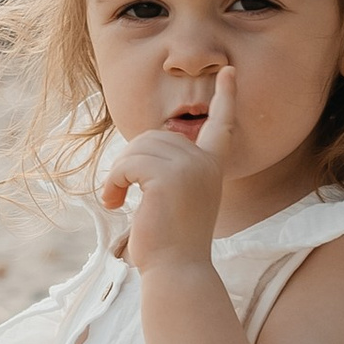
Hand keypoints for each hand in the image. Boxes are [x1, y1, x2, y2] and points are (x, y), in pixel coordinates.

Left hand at [100, 61, 238, 271]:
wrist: (177, 272)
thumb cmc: (171, 244)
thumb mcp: (175, 200)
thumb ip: (169, 172)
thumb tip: (141, 151)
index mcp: (212, 167)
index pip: (222, 125)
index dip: (226, 97)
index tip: (229, 72)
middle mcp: (205, 163)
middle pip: (156, 136)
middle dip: (130, 162)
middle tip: (117, 193)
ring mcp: (190, 169)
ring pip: (139, 147)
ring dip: (118, 173)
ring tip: (115, 199)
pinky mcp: (169, 178)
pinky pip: (129, 162)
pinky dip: (114, 180)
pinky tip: (114, 201)